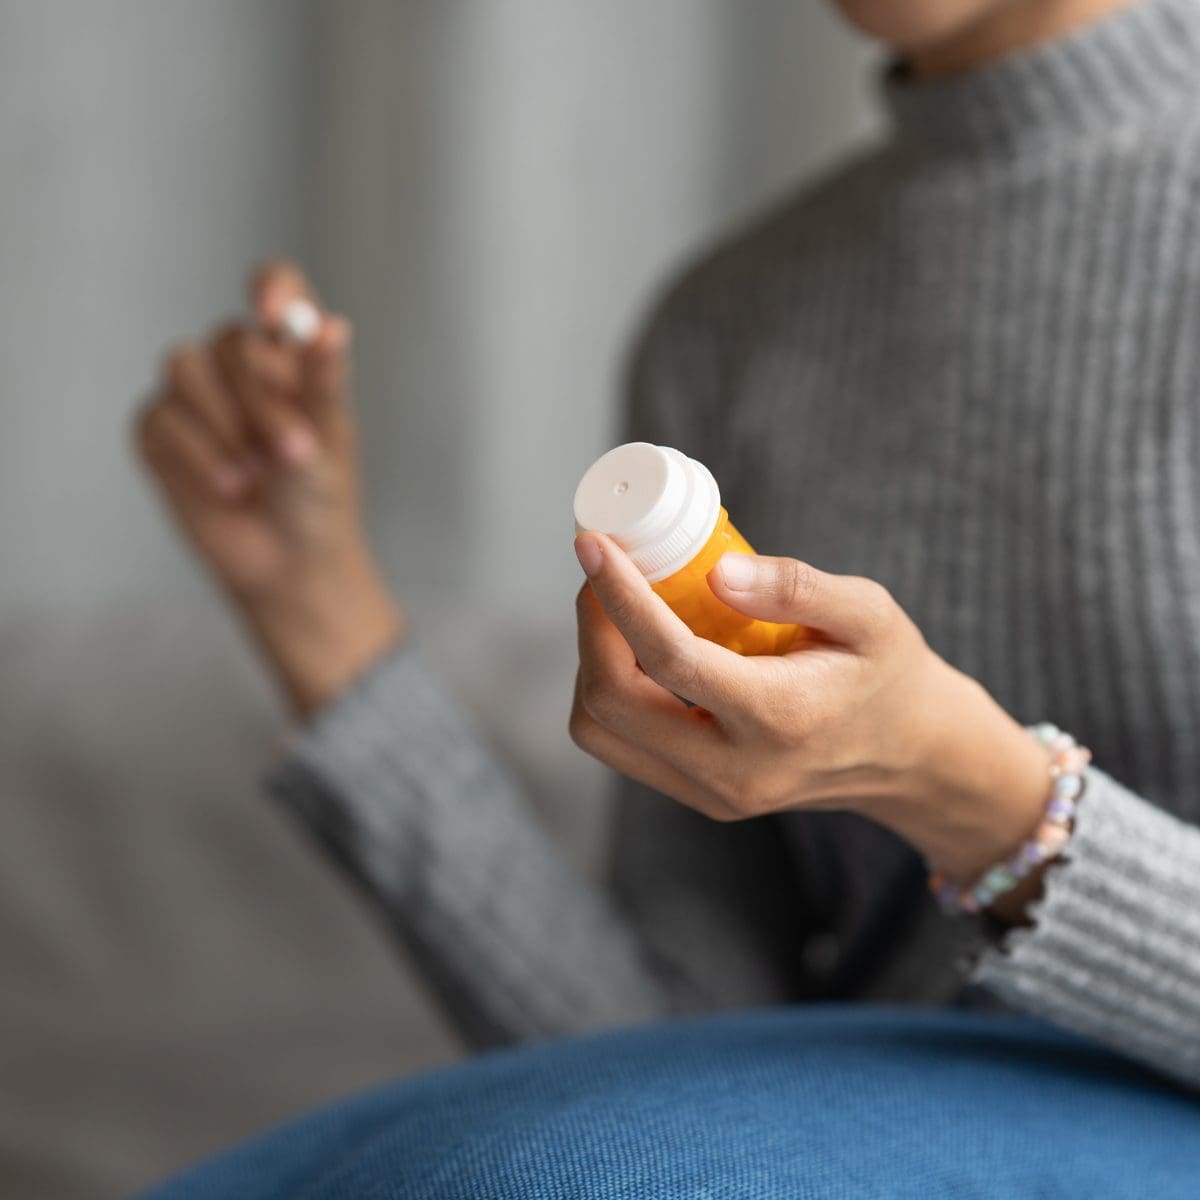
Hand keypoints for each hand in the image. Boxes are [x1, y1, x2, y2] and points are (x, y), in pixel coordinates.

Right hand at [136, 262, 402, 714]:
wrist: (289, 564)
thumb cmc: (319, 497)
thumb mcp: (331, 439)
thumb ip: (325, 381)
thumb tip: (333, 326)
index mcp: (290, 355)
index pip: (276, 286)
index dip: (272, 290)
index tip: (274, 319)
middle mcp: (240, 365)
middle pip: (229, 339)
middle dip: (259, 398)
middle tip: (292, 450)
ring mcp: (194, 396)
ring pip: (184, 366)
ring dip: (226, 425)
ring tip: (259, 475)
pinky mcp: (158, 431)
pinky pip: (160, 417)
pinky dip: (197, 454)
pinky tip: (229, 486)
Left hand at [570, 534, 1052, 891]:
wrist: (910, 759)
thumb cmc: (890, 675)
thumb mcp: (870, 616)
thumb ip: (797, 588)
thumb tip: (714, 571)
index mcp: (778, 718)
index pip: (668, 658)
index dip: (618, 597)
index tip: (593, 544)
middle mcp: (734, 770)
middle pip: (611, 703)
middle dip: (592, 626)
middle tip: (607, 569)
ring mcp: (711, 793)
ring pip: (601, 729)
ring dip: (593, 660)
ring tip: (620, 606)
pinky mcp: (698, 796)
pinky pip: (621, 743)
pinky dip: (610, 689)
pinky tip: (637, 647)